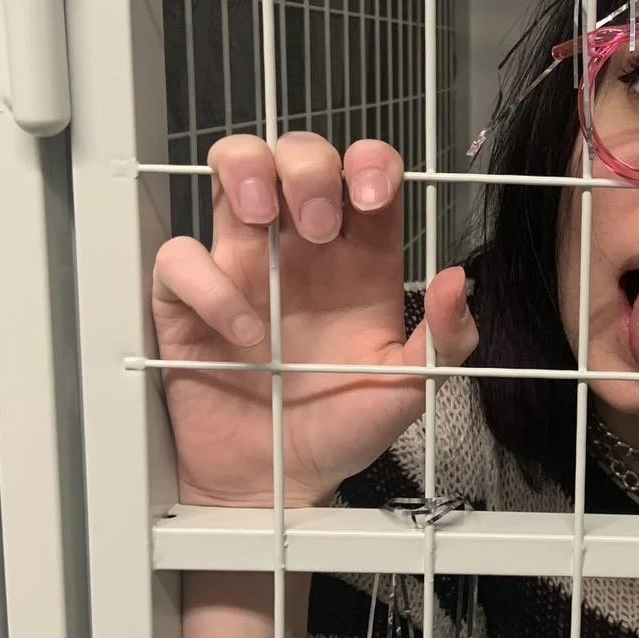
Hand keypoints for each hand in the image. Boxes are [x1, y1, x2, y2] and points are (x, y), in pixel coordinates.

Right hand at [151, 132, 477, 508]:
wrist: (277, 484)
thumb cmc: (341, 428)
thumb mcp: (409, 389)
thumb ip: (445, 340)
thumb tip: (459, 281)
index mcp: (359, 259)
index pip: (365, 173)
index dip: (369, 163)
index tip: (371, 198)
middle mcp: (299, 250)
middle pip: (297, 153)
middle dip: (308, 167)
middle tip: (317, 225)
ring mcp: (241, 267)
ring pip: (232, 169)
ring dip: (246, 172)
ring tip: (261, 220)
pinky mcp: (189, 301)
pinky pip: (179, 257)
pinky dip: (205, 283)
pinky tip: (241, 332)